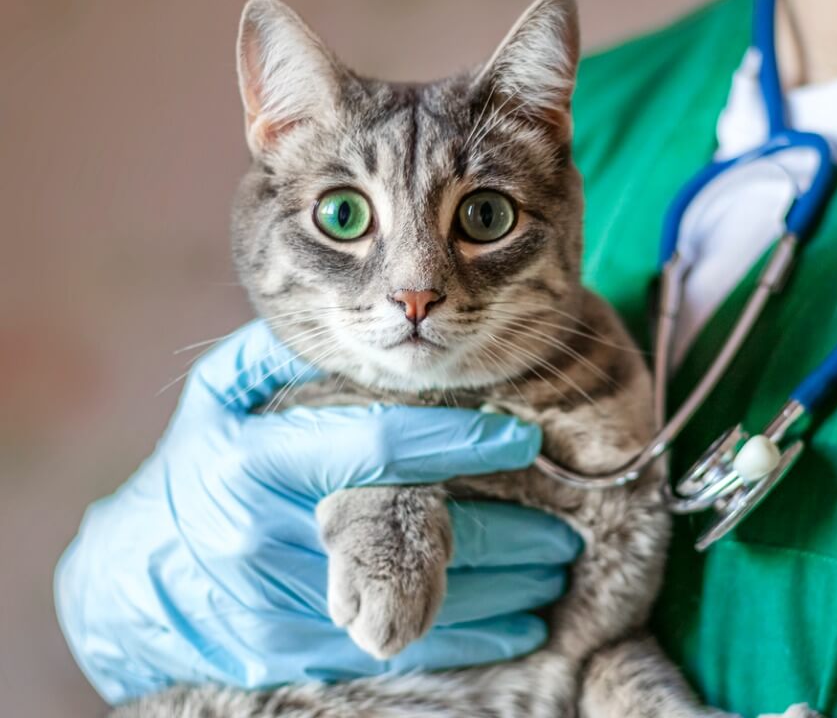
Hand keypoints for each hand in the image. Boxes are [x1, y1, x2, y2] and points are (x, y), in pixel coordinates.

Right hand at [54, 320, 580, 704]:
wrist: (129, 584)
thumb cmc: (192, 473)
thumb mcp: (217, 401)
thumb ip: (276, 355)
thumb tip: (348, 320)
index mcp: (258, 462)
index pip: (379, 446)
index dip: (458, 440)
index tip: (522, 438)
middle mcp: (272, 537)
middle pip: (419, 536)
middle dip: (507, 533)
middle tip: (565, 525)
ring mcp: (283, 607)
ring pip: (422, 603)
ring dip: (502, 591)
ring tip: (553, 572)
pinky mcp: (292, 657)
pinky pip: (398, 648)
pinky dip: (466, 640)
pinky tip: (516, 626)